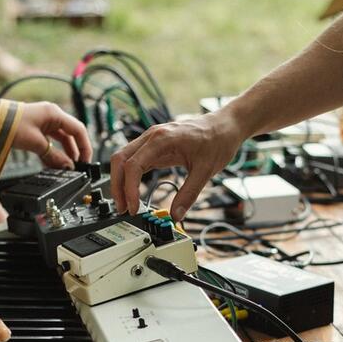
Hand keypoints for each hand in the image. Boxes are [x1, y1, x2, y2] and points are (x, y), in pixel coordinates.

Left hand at [13, 102, 91, 167]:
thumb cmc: (10, 125)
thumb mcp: (36, 143)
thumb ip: (54, 156)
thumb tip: (67, 167)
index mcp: (55, 113)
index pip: (79, 130)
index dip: (85, 147)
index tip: (86, 161)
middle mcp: (51, 116)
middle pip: (71, 135)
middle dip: (75, 152)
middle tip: (77, 167)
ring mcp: (43, 122)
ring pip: (60, 139)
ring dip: (63, 153)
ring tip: (65, 168)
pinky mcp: (35, 128)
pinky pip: (49, 141)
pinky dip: (52, 152)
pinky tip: (52, 164)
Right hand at [111, 109, 242, 219]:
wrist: (225, 126)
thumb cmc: (217, 140)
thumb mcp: (206, 171)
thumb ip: (189, 194)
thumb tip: (176, 215)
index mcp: (162, 139)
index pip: (133, 165)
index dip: (130, 189)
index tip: (134, 207)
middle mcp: (152, 136)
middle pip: (119, 160)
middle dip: (117, 186)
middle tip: (123, 208)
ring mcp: (151, 140)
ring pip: (123, 159)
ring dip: (120, 182)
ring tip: (126, 204)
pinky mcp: (154, 146)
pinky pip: (133, 160)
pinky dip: (129, 177)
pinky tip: (134, 192)